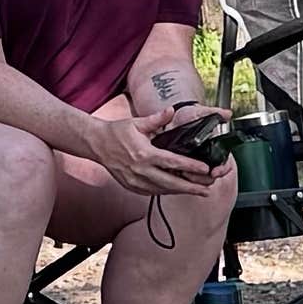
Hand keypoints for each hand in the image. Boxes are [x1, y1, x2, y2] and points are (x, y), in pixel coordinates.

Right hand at [84, 103, 224, 197]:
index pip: (173, 162)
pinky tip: (176, 190)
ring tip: (196, 191)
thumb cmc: (116, 132)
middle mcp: (141, 170)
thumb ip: (157, 119)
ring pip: (162, 190)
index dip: (190, 166)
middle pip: (171, 183)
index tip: (204, 169)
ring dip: (180, 192)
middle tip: (206, 190)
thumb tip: (171, 111)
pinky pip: (152, 192)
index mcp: (144, 154)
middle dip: (191, 188)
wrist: (96, 144)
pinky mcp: (131, 186)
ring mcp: (135, 181)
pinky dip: (166, 192)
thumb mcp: (137, 122)